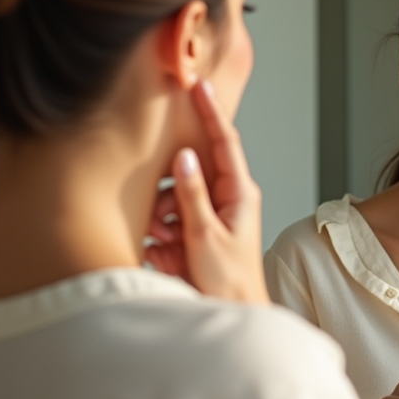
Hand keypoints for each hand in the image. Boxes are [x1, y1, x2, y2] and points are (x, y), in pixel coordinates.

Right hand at [144, 80, 269, 303]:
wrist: (231, 313)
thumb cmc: (229, 280)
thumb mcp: (206, 235)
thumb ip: (192, 195)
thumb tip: (183, 156)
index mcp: (240, 192)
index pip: (225, 142)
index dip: (211, 112)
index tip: (199, 85)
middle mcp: (226, 198)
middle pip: (192, 168)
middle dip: (170, 182)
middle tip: (166, 205)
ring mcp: (208, 214)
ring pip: (172, 195)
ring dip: (161, 213)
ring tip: (166, 239)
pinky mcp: (191, 232)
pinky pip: (166, 219)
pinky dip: (158, 232)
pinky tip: (162, 251)